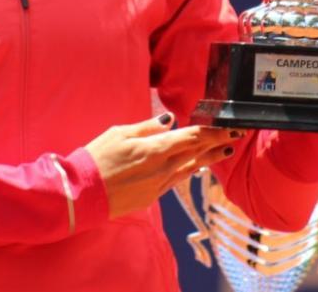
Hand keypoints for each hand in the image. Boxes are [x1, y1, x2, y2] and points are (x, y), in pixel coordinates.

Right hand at [84, 113, 240, 218]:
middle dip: (217, 144)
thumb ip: (147, 127)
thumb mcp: (119, 134)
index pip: (192, 138)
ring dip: (208, 159)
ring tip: (223, 152)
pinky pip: (176, 180)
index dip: (214, 132)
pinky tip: (196, 167)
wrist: (82, 194)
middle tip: (235, 136)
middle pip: (196, 154)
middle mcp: (162, 169)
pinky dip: (189, 171)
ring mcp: (158, 185)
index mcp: (154, 150)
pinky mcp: (152, 197)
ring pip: (190, 169)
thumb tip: (170, 120)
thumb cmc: (96, 159)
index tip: (230, 127)